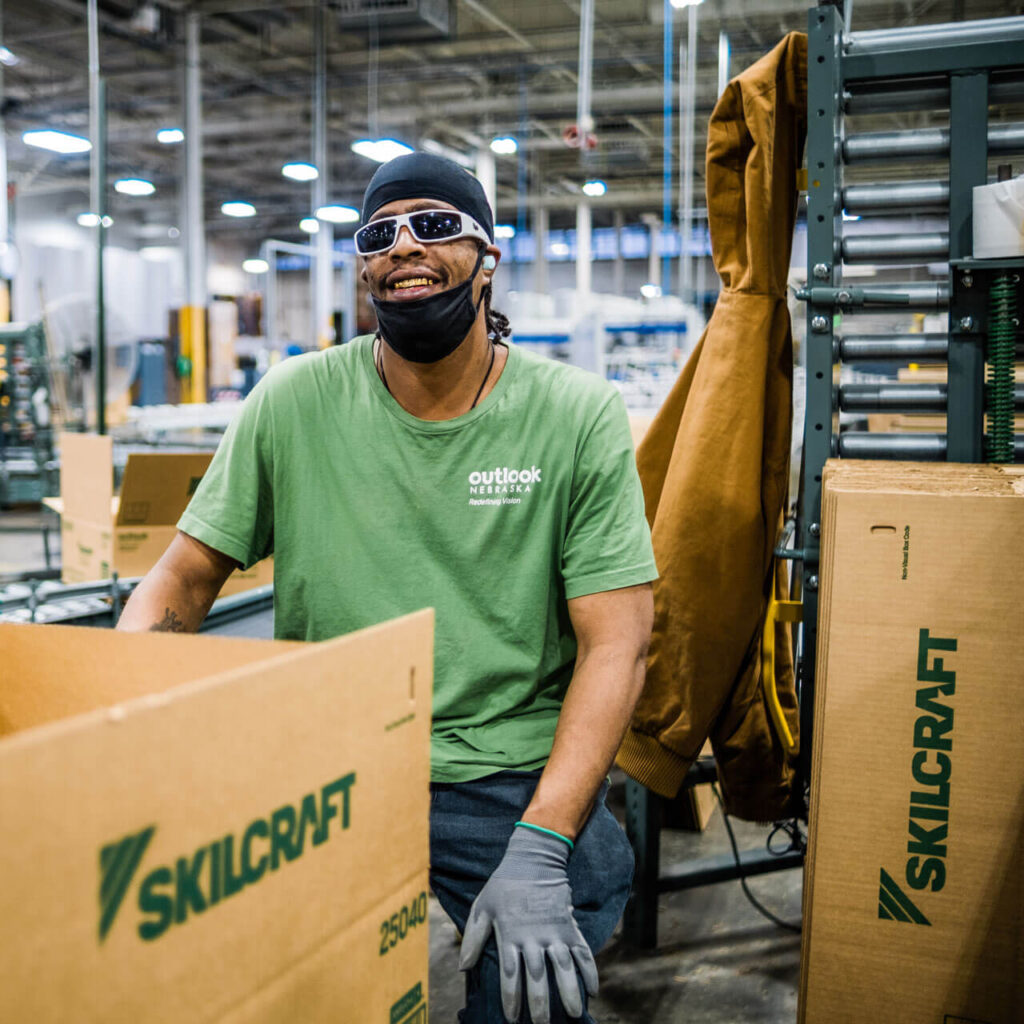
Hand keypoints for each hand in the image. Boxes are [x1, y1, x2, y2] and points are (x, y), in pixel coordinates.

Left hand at [458, 825, 598, 1022]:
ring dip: (569, 992)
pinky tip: (592, 991)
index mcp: (510, 934)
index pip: (510, 974)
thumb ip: (473, 938)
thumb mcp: (482, 907)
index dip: (511, 998)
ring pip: (563, 967)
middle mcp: (533, 936)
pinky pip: (582, 951)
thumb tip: (463, 968)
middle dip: (540, 1003)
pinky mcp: (570, 925)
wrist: (534, 859)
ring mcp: (554, 931)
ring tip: (573, 1014)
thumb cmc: (504, 884)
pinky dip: (589, 971)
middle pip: (538, 976)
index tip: (512, 1018)